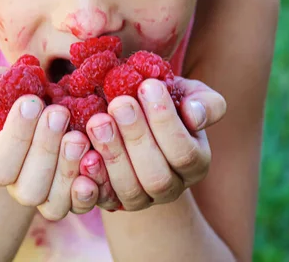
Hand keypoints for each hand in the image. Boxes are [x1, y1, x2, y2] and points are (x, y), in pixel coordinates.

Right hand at [0, 68, 99, 219]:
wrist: (42, 108)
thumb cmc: (10, 95)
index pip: (0, 164)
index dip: (16, 135)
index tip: (31, 101)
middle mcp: (19, 185)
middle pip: (29, 188)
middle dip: (45, 149)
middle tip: (59, 112)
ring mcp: (47, 194)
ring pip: (54, 202)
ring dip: (67, 169)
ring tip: (78, 135)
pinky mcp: (73, 195)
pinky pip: (80, 205)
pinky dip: (90, 189)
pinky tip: (95, 159)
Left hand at [80, 77, 226, 210]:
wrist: (128, 121)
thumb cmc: (160, 103)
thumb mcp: (185, 95)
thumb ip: (203, 102)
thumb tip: (195, 114)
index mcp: (194, 162)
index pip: (184, 152)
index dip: (165, 121)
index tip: (147, 86)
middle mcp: (170, 187)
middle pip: (157, 176)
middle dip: (136, 137)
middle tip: (119, 103)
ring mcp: (140, 199)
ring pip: (130, 189)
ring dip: (113, 155)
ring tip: (98, 121)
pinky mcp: (111, 202)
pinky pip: (101, 199)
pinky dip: (93, 179)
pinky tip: (85, 154)